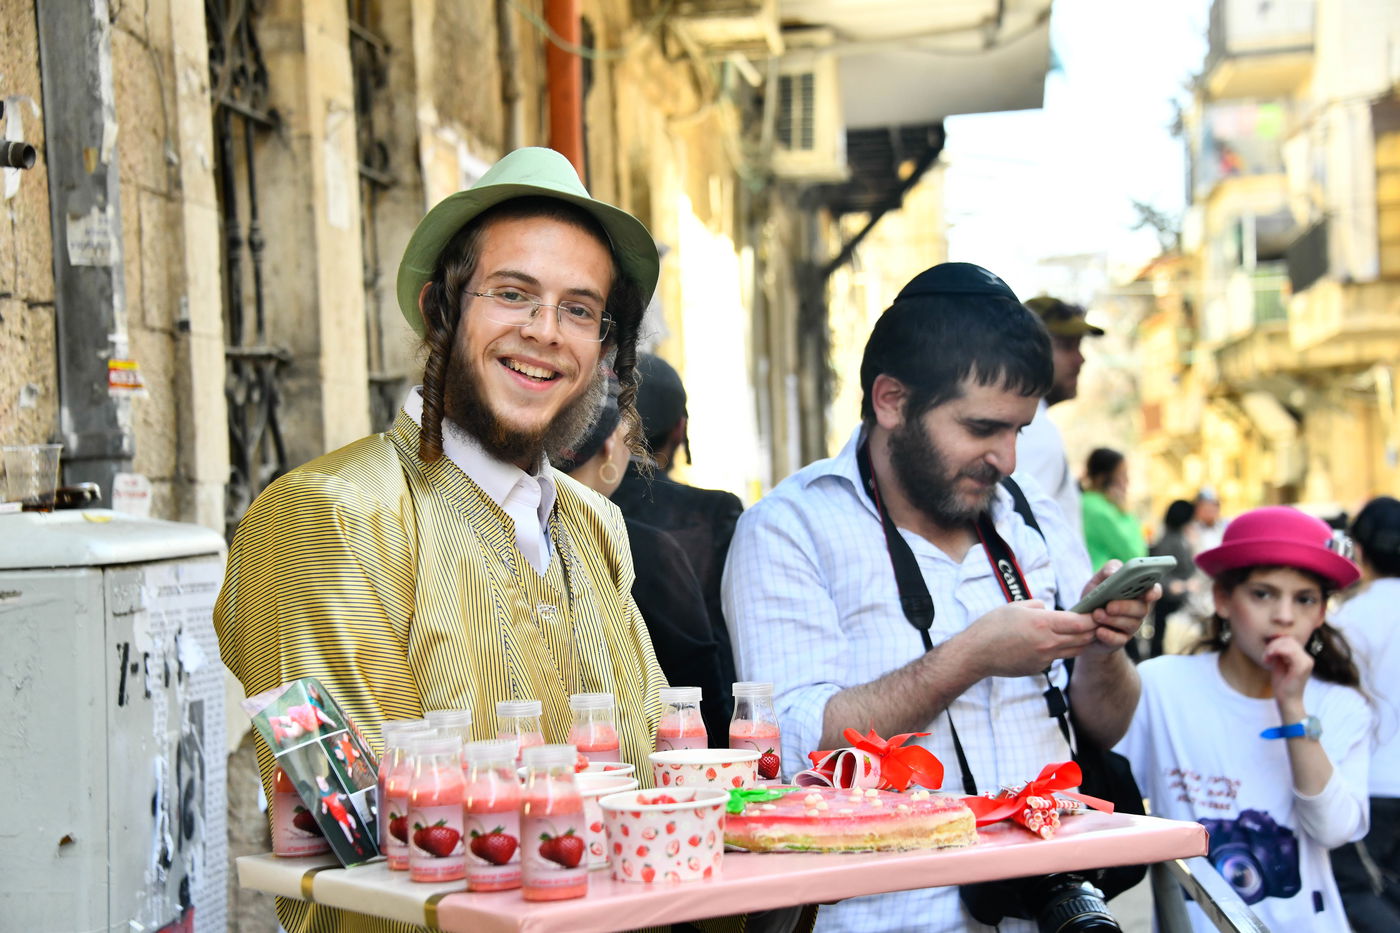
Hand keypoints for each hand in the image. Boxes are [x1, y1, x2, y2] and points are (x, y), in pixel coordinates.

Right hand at [960, 599, 1099, 678]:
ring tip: (1083, 633)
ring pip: (1074, 650)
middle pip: (1083, 638)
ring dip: (1081, 641)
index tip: (1098, 612)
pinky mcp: (1039, 668)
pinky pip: (1057, 658)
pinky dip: (1060, 650)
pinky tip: (1052, 643)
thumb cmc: (993, 626)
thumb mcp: (1016, 606)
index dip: (1092, 618)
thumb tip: (1049, 609)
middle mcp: (1048, 643)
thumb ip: (1038, 606)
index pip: (1080, 622)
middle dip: (1093, 630)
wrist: (977, 654)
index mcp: (1043, 623)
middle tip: (1098, 622)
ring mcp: (1045, 658)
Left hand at [1076, 563, 1160, 654]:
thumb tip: (1113, 573)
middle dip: (1125, 607)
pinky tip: (1099, 631)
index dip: (1153, 592)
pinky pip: (1118, 640)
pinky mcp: (1119, 641)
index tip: (1148, 593)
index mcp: (1136, 593)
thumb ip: (1107, 571)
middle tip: (1109, 606)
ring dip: (1112, 620)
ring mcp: (1130, 627)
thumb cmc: (1094, 599)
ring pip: (1130, 624)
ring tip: (1096, 615)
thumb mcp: (1097, 582)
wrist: (1081, 625)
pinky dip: (1108, 635)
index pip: (1153, 591)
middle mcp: (1137, 610)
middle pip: (1141, 609)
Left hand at [1265, 635, 1313, 708]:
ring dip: (1272, 648)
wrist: (1287, 701)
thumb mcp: (1279, 664)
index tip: (1266, 654)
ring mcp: (1307, 662)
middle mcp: (1307, 658)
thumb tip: (1273, 639)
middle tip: (1265, 656)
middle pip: (1288, 639)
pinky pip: (1289, 651)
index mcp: (1302, 657)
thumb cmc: (1282, 685)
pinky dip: (1275, 652)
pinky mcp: (1302, 667)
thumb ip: (1279, 652)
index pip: (1289, 640)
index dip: (1275, 643)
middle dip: (1273, 645)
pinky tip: (1268, 660)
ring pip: (1288, 643)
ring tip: (1266, 658)